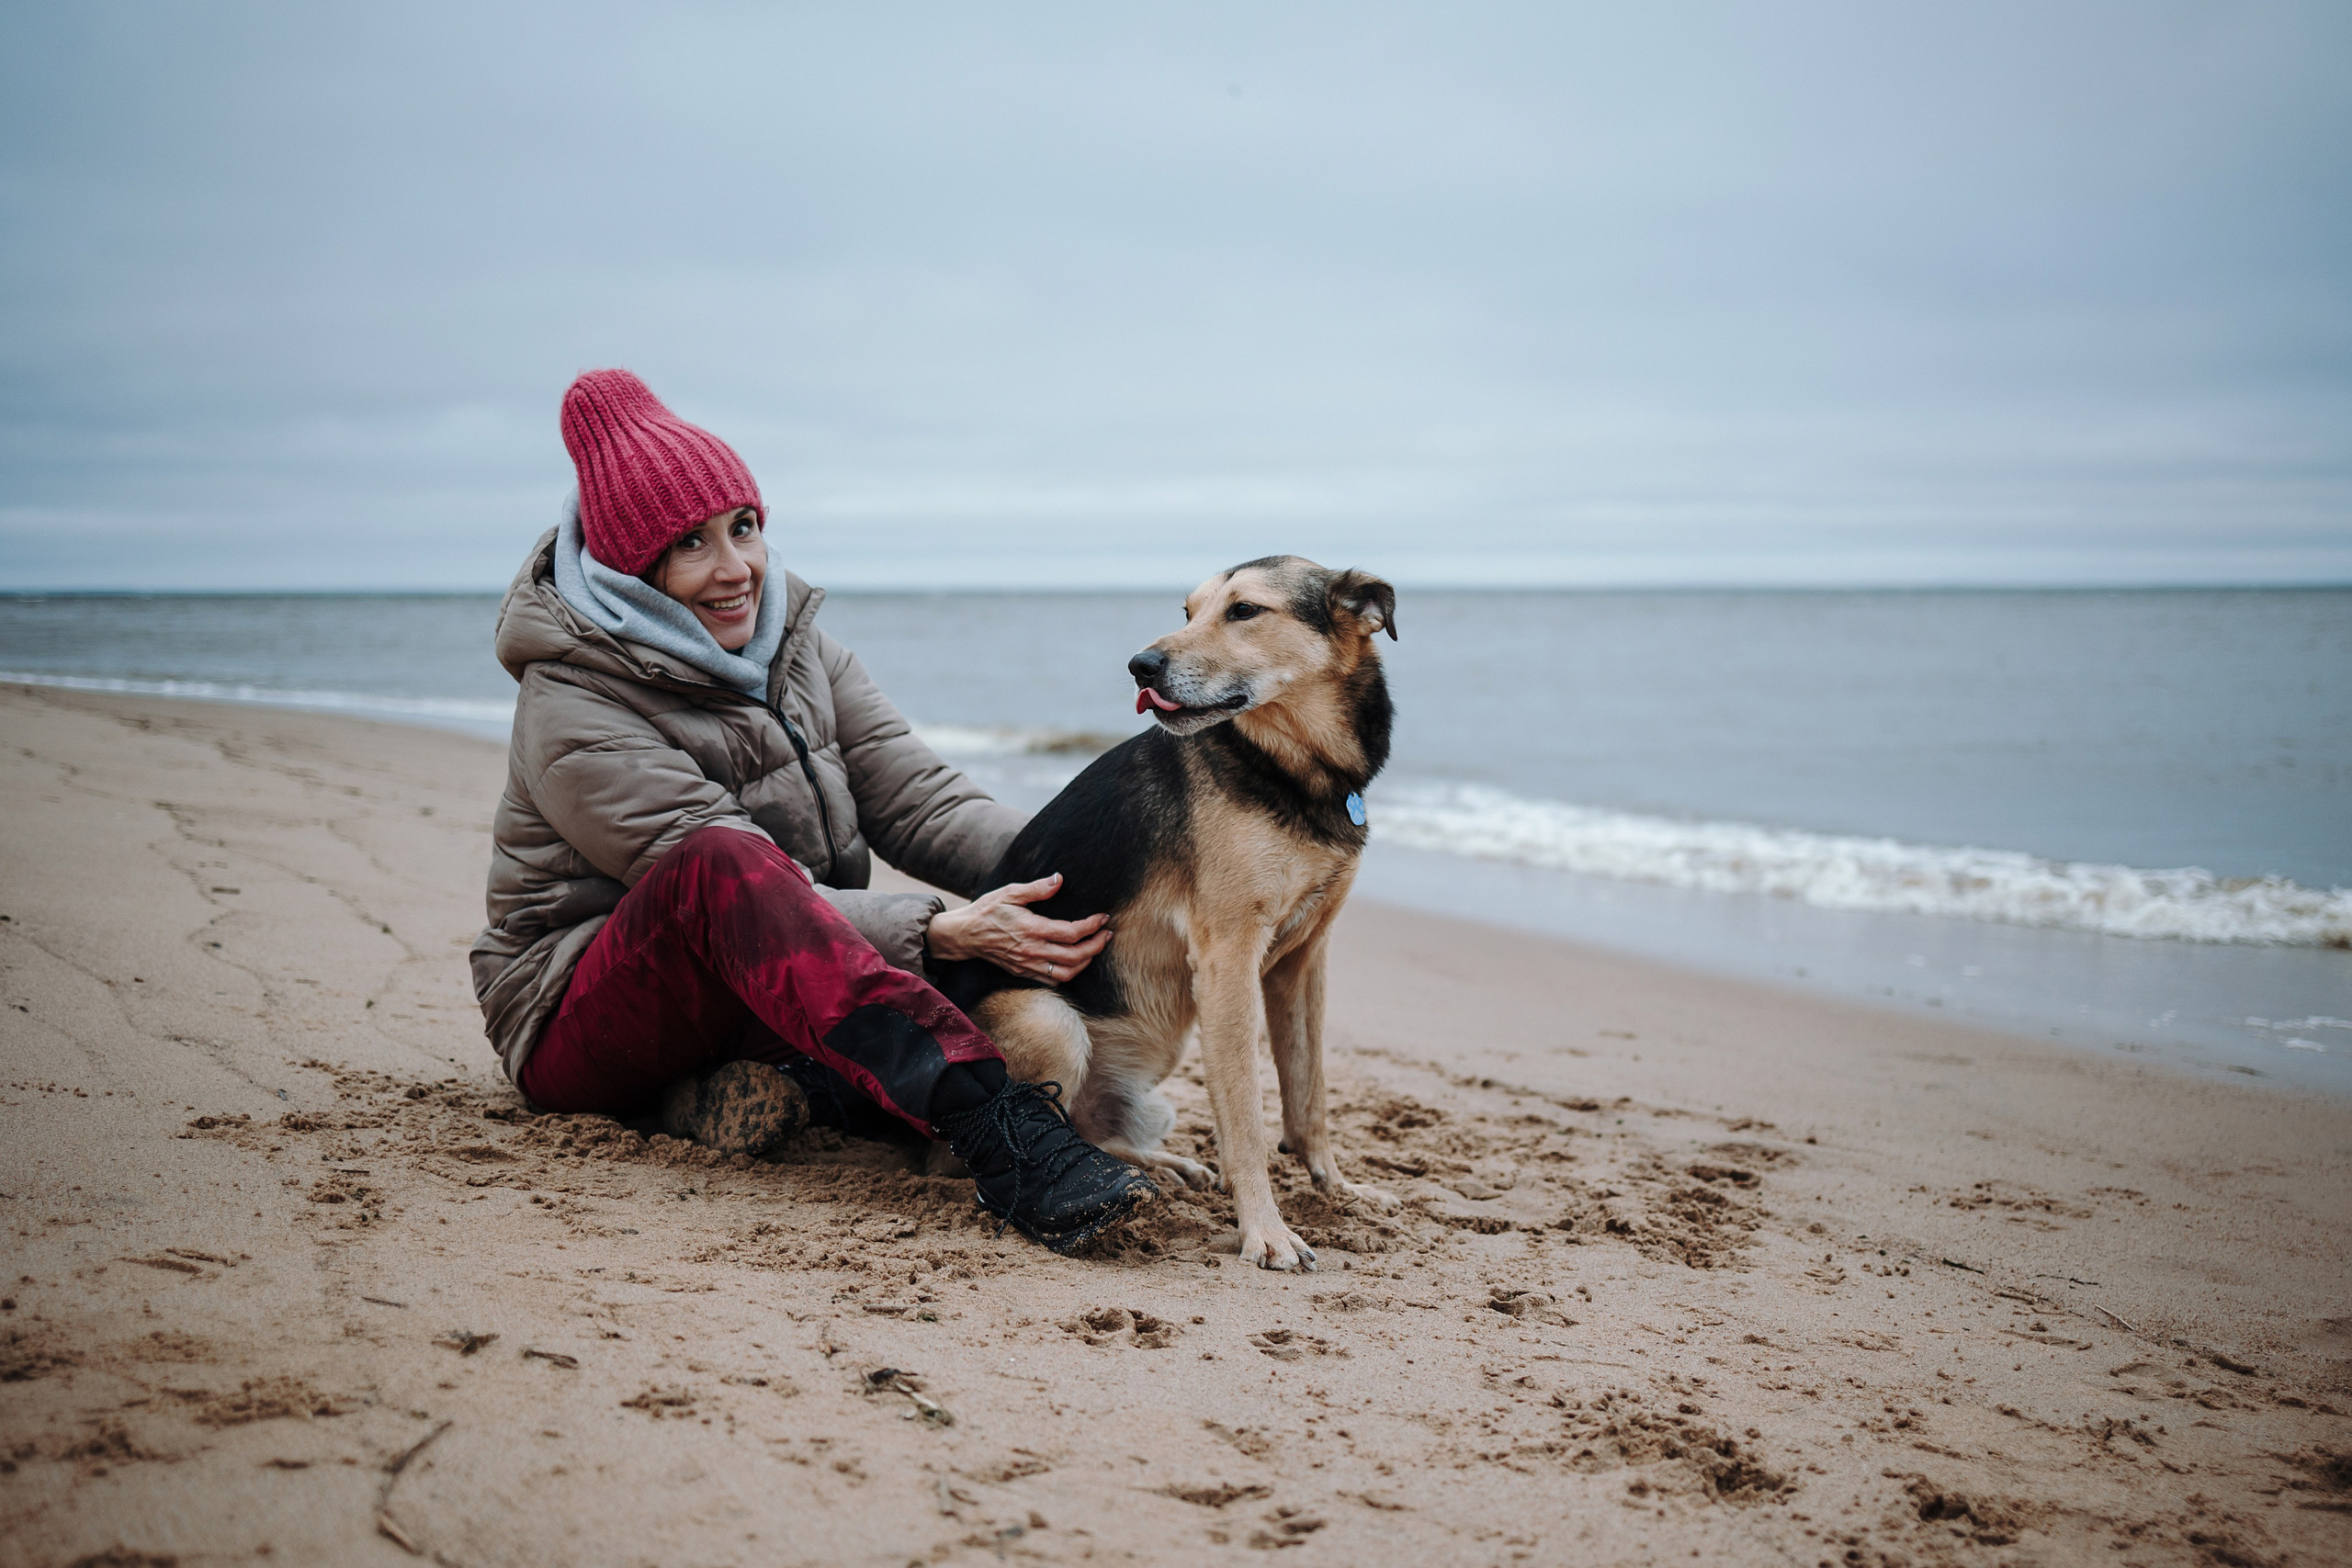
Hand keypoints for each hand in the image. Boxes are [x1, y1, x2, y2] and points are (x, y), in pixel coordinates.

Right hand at [924, 873, 1109, 984]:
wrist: (964, 934)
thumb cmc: (987, 911)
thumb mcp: (1010, 892)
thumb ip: (1037, 888)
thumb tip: (1059, 879)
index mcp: (1032, 929)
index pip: (1072, 933)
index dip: (1092, 926)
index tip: (1103, 918)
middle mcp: (1032, 950)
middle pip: (1075, 956)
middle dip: (1097, 946)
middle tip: (1107, 934)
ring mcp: (1028, 965)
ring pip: (1066, 973)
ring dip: (1085, 963)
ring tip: (1094, 949)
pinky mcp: (1022, 972)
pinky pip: (1052, 981)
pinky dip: (1068, 974)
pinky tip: (1074, 963)